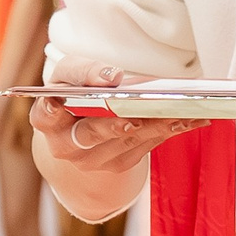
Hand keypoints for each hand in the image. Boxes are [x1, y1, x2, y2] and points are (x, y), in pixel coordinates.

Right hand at [29, 58, 201, 177]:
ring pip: (126, 142)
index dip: (50, 110)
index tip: (55, 102)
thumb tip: (111, 77)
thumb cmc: (73, 92)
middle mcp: (67, 146)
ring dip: (155, 125)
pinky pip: (147, 146)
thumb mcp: (70, 74)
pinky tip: (190, 118)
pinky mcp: (120, 164)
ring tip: (180, 111)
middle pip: (91, 135)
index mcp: (47, 120)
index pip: (44, 116)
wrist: (80, 126)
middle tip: (132, 118)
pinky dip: (168, 130)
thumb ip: (84, 71)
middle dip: (113, 126)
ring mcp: (94, 161)